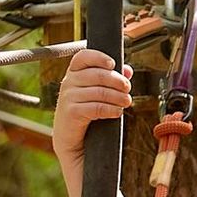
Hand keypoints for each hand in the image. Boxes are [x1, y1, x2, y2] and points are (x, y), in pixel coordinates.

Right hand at [47, 46, 130, 169]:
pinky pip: (96, 107)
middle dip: (117, 81)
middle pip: (97, 74)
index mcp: (74, 73)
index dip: (99, 57)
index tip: (113, 64)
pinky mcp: (71, 112)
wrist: (71, 139)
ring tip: (126, 102)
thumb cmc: (85, 112)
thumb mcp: (98, 92)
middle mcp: (68, 83)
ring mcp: (68, 97)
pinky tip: (117, 112)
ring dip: (117, 97)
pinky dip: (110, 109)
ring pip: (99, 92)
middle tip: (128, 88)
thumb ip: (111, 79)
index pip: (83, 56)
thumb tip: (128, 69)